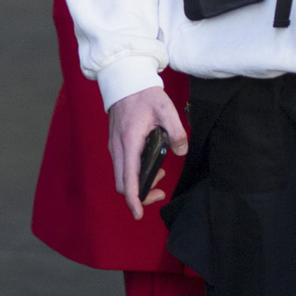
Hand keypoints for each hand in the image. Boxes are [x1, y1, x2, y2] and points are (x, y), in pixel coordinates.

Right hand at [105, 87, 187, 219]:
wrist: (125, 81)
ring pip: (121, 178)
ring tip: (159, 175)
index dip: (133, 200)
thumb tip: (181, 151)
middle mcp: (117, 148)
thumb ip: (176, 131)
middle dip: (140, 195)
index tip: (139, 214)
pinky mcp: (115, 145)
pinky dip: (134, 174)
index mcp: (129, 142)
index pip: (128, 179)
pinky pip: (122, 168)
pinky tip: (150, 165)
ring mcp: (114, 147)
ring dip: (138, 184)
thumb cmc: (144, 95)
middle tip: (160, 191)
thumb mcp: (166, 109)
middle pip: (122, 184)